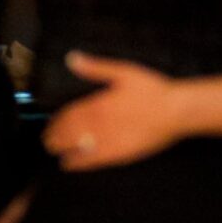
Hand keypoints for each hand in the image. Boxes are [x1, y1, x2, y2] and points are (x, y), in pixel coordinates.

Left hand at [45, 53, 184, 171]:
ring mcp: (106, 141)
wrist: (174, 112)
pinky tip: (68, 164)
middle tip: (46, 139)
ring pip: (75, 146)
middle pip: (68, 132)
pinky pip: (91, 161)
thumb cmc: (151, 89)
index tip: (49, 123)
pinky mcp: (117, 155)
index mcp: (96, 103)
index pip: (68, 114)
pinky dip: (77, 163)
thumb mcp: (123, 72)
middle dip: (54, 136)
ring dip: (62, 148)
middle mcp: (97, 124)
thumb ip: (95, 67)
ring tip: (53, 149)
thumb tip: (71, 58)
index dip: (56, 120)